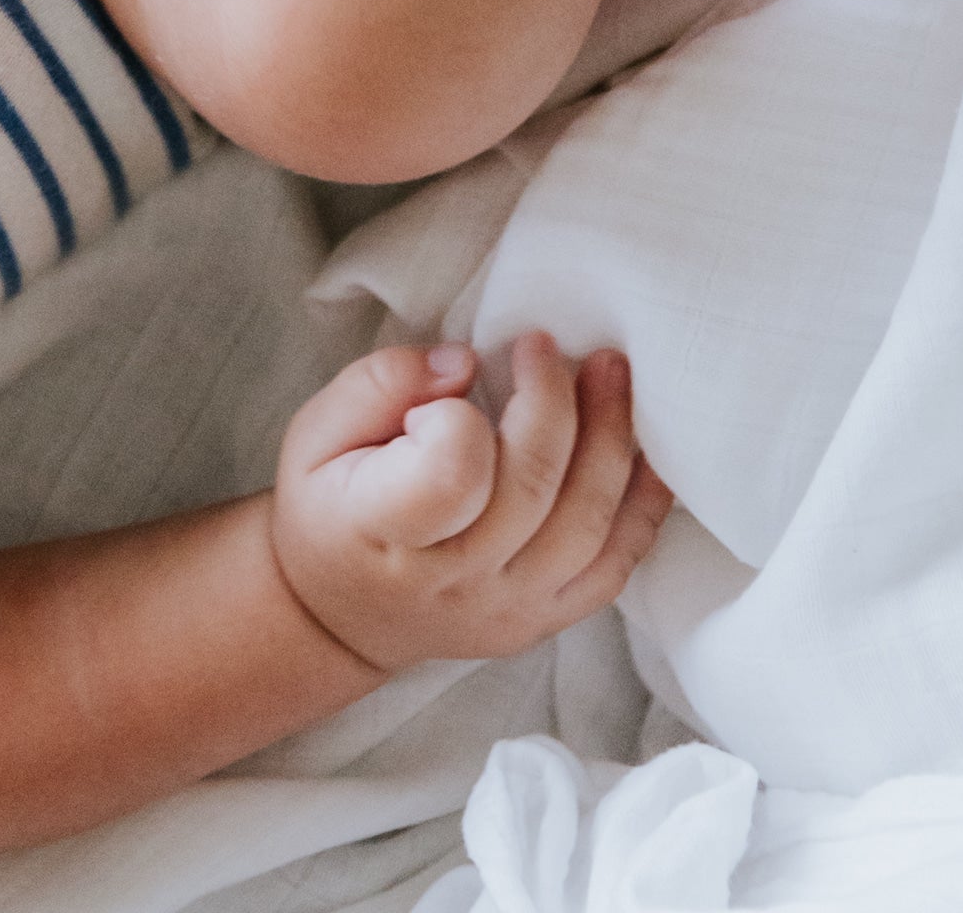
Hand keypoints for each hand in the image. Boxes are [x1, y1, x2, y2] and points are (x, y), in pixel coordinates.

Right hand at [272, 335, 668, 672]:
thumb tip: (463, 363)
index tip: (452, 385)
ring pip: (587, 528)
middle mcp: (454, 581)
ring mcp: (507, 608)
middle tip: (550, 344)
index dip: (461, 418)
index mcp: (382, 530)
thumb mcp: (316, 430)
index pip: (452, 475)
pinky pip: (614, 569)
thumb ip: (381, 383)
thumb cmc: (329, 506)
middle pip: (533, 490)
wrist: (340, 614)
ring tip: (612, 375)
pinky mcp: (544, 618)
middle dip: (555, 402)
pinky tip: (647, 453)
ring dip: (611, 441)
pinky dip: (642, 508)